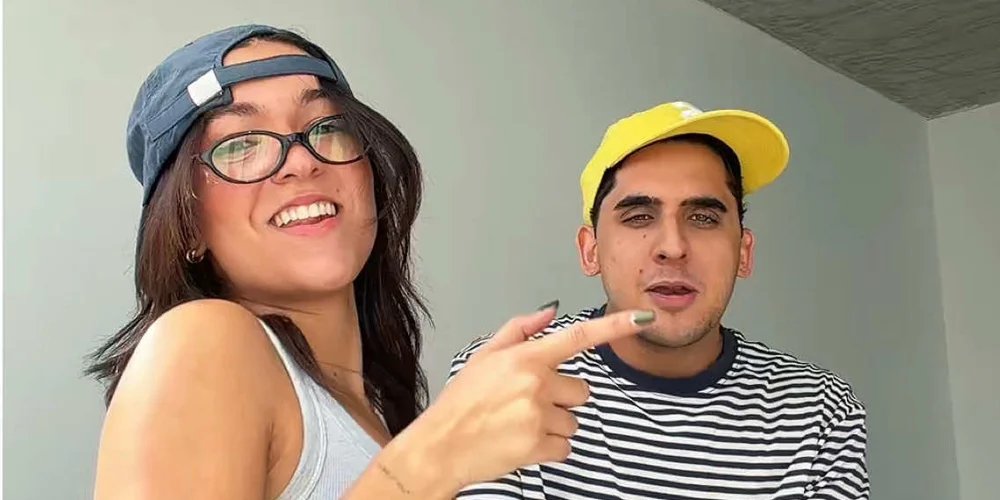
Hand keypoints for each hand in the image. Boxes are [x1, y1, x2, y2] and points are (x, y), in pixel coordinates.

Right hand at [417, 303, 654, 489]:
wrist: (442, 445)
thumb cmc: (462, 401)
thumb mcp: (485, 356)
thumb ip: (521, 330)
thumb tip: (550, 311)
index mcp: (526, 358)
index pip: (579, 336)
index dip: (616, 327)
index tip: (643, 318)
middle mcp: (536, 383)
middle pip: (582, 390)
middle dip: (562, 399)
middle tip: (527, 404)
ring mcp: (538, 415)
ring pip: (573, 420)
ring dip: (554, 425)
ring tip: (520, 424)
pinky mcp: (539, 445)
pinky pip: (566, 446)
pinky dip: (549, 448)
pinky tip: (522, 441)